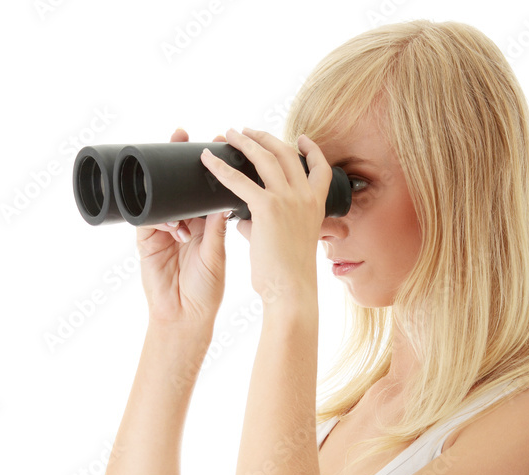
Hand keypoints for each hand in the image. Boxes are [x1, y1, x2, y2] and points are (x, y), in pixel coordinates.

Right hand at [137, 127, 229, 328]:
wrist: (185, 318)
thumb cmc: (205, 292)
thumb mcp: (215, 256)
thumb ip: (216, 228)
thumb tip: (227, 196)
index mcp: (205, 224)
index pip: (205, 188)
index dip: (210, 166)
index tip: (216, 141)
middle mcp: (184, 222)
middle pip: (179, 184)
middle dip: (180, 160)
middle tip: (183, 135)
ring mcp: (163, 229)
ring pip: (161, 196)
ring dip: (169, 188)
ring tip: (181, 183)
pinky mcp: (146, 239)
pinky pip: (147, 216)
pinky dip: (159, 216)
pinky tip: (174, 225)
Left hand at [200, 126, 328, 304]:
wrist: (291, 290)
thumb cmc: (286, 275)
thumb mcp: (285, 242)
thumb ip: (263, 223)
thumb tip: (241, 218)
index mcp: (315, 206)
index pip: (320, 169)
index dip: (312, 151)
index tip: (301, 139)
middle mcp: (305, 198)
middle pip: (286, 154)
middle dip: (266, 138)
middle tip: (248, 131)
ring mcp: (288, 200)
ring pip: (265, 157)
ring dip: (246, 142)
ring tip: (230, 134)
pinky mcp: (268, 208)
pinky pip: (239, 180)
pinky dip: (221, 168)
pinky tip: (207, 160)